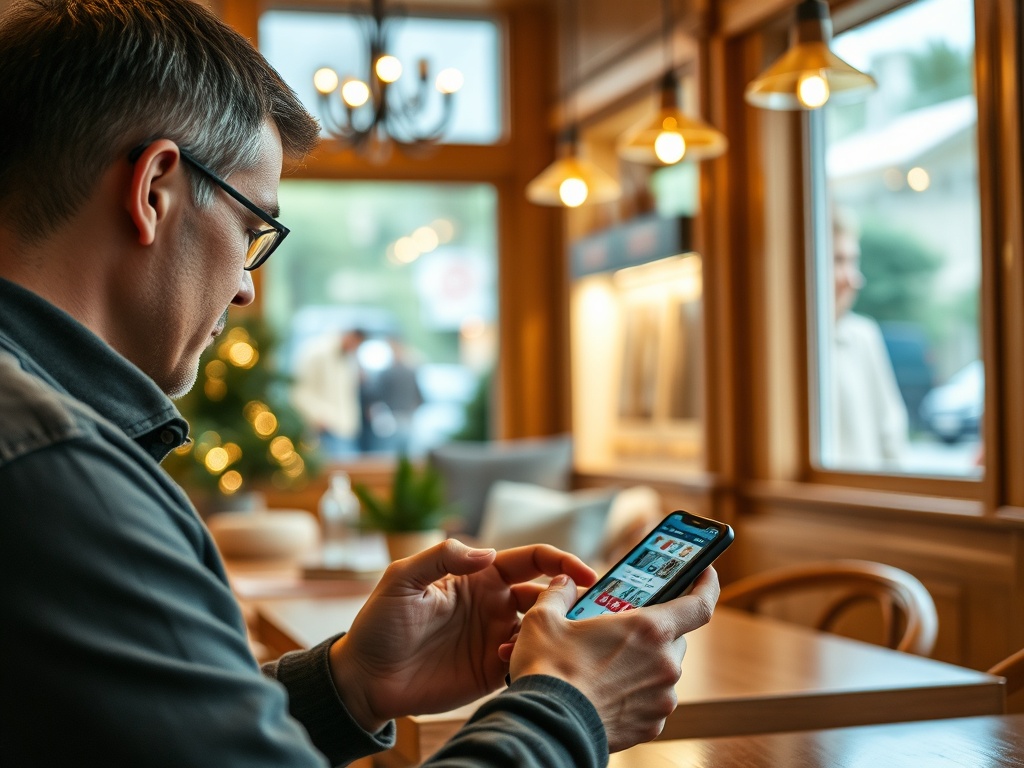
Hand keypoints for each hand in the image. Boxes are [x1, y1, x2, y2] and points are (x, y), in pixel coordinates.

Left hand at [328, 539, 596, 730]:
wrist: (365, 677)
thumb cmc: (380, 622)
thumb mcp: (403, 579)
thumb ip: (443, 556)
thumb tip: (487, 552)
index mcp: (480, 576)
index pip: (532, 560)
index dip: (561, 561)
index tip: (585, 572)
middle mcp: (495, 604)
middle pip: (547, 594)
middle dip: (570, 597)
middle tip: (583, 610)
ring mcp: (495, 637)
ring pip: (543, 629)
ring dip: (554, 630)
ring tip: (549, 637)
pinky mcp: (492, 670)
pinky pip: (526, 661)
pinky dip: (532, 658)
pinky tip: (517, 659)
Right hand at [506, 567, 718, 752]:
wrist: (548, 728)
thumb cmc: (549, 671)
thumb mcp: (544, 619)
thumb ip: (559, 594)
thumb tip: (563, 583)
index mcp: (648, 630)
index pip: (699, 604)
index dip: (706, 585)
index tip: (705, 573)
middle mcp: (664, 664)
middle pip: (674, 638)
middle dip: (653, 631)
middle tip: (625, 629)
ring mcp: (662, 698)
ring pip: (663, 671)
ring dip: (643, 663)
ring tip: (607, 664)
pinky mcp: (652, 726)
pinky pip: (652, 700)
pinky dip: (637, 693)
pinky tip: (608, 691)